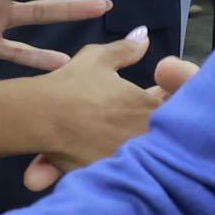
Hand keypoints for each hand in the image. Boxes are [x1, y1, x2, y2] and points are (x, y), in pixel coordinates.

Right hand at [9, 28, 168, 195]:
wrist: (40, 117)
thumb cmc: (72, 86)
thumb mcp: (98, 59)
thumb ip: (126, 49)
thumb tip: (144, 37)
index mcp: (149, 106)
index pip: (174, 107)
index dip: (167, 103)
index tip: (154, 99)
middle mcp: (146, 135)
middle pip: (163, 138)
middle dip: (154, 130)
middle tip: (130, 124)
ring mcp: (131, 160)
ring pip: (143, 160)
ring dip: (136, 153)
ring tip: (113, 146)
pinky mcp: (113, 177)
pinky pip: (122, 177)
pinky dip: (117, 172)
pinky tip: (103, 162)